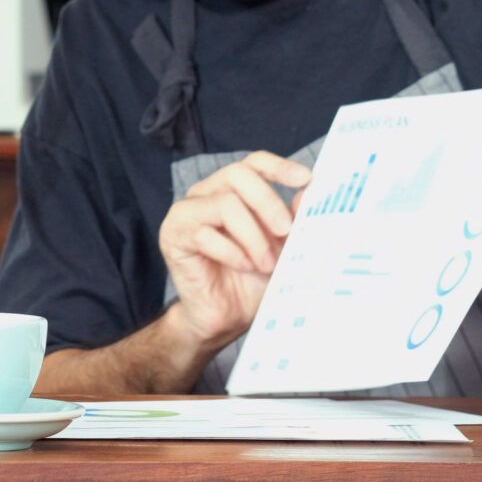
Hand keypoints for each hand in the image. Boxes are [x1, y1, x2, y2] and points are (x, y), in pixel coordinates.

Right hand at [158, 151, 308, 349]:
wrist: (226, 318)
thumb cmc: (253, 281)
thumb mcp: (282, 249)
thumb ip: (292, 221)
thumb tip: (308, 195)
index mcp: (232, 190)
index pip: (253, 163)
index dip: (279, 166)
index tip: (306, 179)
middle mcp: (206, 194)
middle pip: (237, 174)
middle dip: (267, 202)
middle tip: (286, 231)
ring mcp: (186, 213)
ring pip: (225, 204)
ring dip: (253, 236)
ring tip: (266, 263)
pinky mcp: (173, 235)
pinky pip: (205, 234)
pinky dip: (232, 253)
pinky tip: (244, 267)